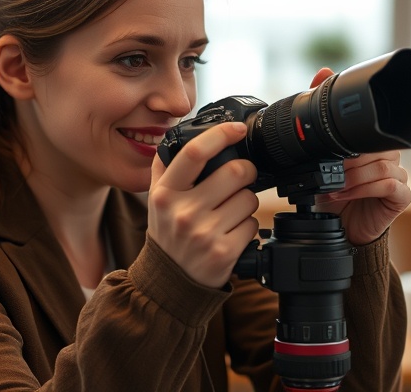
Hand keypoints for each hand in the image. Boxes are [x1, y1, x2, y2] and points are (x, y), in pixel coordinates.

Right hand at [148, 122, 259, 287]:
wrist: (169, 281)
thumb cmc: (168, 233)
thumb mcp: (156, 199)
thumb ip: (164, 166)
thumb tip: (180, 132)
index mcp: (166, 193)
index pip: (195, 152)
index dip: (221, 134)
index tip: (238, 128)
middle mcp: (183, 212)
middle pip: (234, 172)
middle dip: (246, 171)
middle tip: (242, 177)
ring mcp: (204, 234)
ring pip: (249, 199)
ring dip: (247, 202)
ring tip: (231, 211)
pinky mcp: (224, 253)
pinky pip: (253, 225)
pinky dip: (248, 226)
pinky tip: (232, 232)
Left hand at [308, 68, 410, 244]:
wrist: (341, 228)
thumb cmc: (333, 194)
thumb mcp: (320, 156)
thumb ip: (322, 117)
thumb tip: (322, 72)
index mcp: (372, 143)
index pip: (368, 126)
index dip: (352, 131)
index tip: (334, 139)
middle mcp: (388, 156)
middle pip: (374, 146)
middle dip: (347, 159)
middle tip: (328, 171)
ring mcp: (398, 176)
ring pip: (380, 165)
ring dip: (352, 176)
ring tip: (333, 187)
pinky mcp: (402, 196)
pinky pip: (389, 183)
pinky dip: (363, 188)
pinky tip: (345, 194)